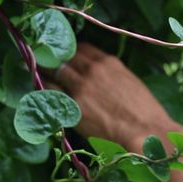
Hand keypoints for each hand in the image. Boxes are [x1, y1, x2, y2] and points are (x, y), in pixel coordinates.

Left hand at [44, 42, 173, 149]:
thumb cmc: (145, 112)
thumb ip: (111, 76)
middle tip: (42, 60)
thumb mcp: (130, 83)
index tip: (64, 55)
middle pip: (64, 57)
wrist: (147, 132)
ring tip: (35, 71)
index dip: (70, 52)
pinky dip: (44, 90)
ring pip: (54, 72)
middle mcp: (92, 70)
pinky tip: (38, 90)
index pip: (81, 48)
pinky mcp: (73, 107)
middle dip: (53, 58)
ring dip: (44, 71)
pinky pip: (51, 94)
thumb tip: (99, 78)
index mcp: (109, 62)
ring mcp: (80, 87)